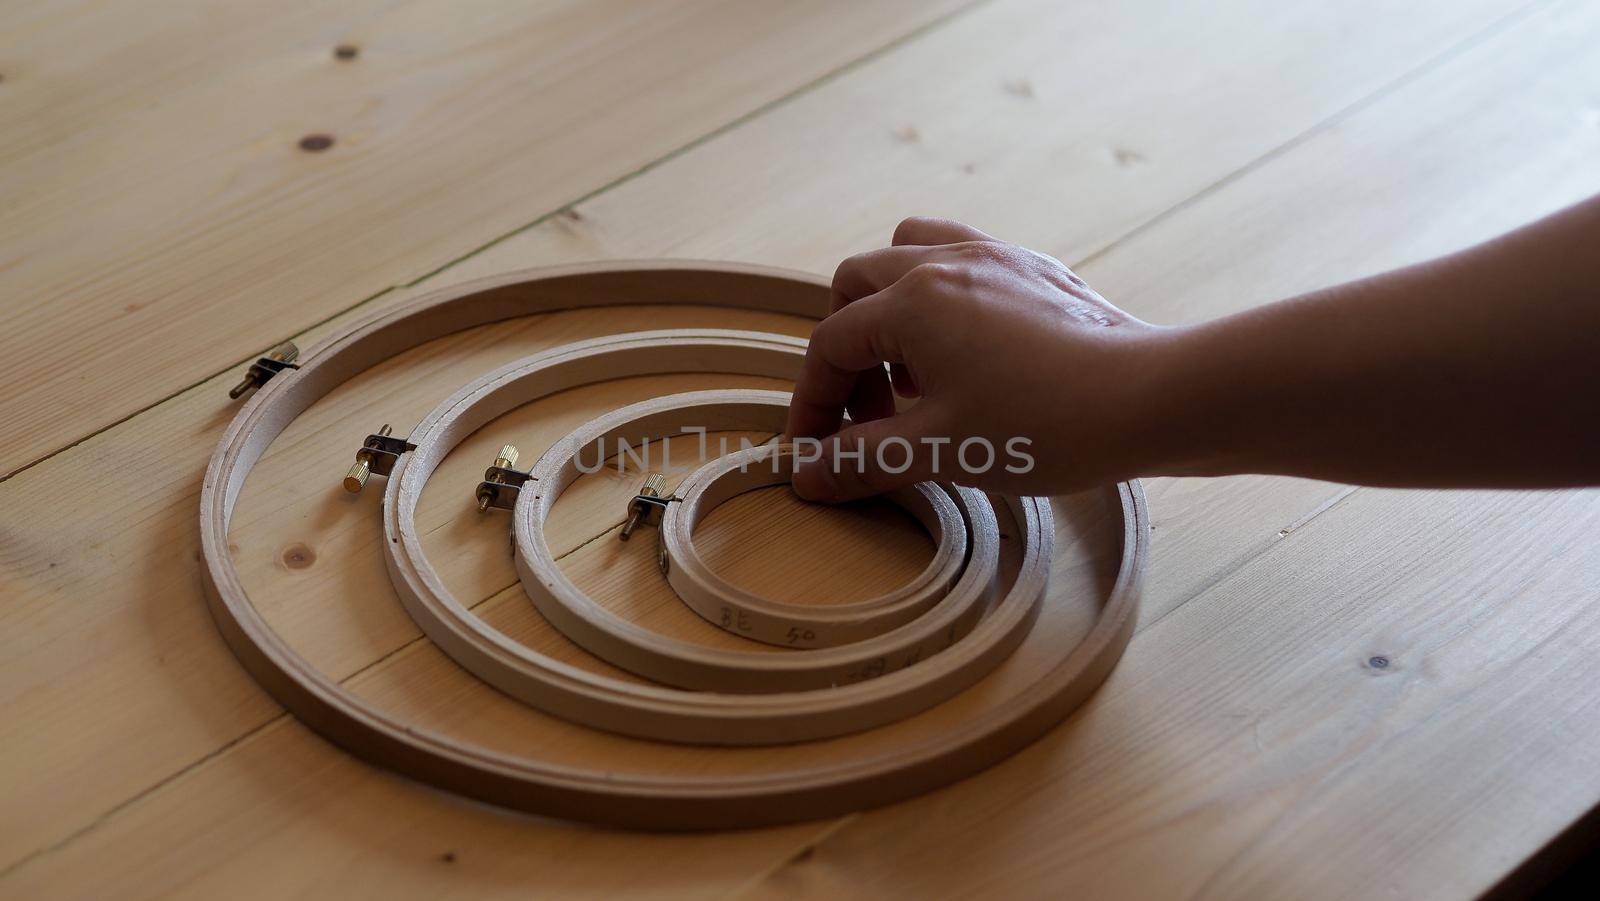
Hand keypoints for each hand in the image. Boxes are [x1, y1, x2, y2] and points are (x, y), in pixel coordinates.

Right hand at [785, 217, 1179, 500]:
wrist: (1153, 396)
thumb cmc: (1048, 423)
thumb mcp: (941, 449)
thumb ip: (864, 458)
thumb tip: (807, 474)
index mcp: (913, 301)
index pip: (831, 344)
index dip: (814, 402)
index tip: (816, 451)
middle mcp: (946, 261)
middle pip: (858, 285)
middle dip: (846, 350)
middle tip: (865, 414)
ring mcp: (995, 257)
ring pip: (909, 255)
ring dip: (889, 311)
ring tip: (912, 378)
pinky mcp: (1036, 270)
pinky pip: (963, 261)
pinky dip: (941, 301)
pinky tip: (967, 358)